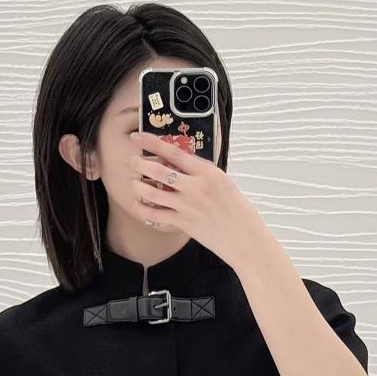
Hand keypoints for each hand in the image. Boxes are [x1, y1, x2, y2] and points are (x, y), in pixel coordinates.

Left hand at [127, 129, 266, 271]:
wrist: (245, 238)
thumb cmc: (238, 210)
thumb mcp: (224, 183)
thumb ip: (202, 173)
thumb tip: (181, 163)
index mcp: (208, 173)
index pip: (174, 152)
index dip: (152, 142)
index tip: (138, 136)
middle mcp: (195, 187)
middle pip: (157, 170)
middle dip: (138, 164)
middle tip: (131, 161)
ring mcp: (187, 206)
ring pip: (151, 192)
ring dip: (138, 186)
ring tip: (134, 183)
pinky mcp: (183, 223)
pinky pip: (154, 215)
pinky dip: (142, 208)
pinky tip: (139, 204)